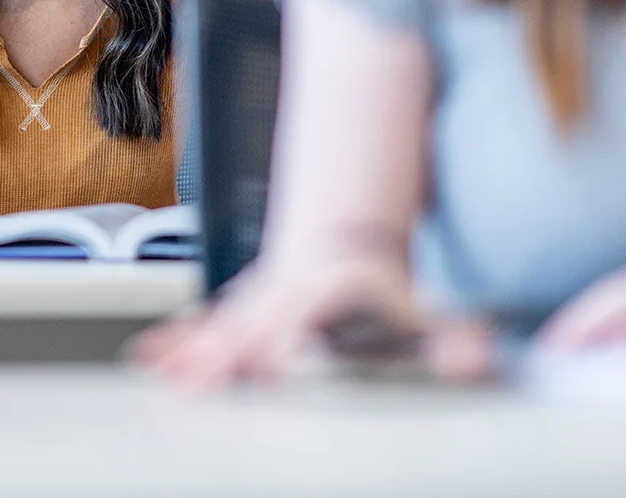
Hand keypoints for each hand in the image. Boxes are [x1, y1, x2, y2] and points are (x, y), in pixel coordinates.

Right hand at [130, 249, 481, 389]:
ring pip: (221, 325)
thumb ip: (451, 341)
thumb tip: (476, 357)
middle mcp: (287, 296)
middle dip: (225, 354)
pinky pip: (205, 326)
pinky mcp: (240, 312)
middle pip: (253, 328)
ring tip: (161, 373)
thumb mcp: (422, 316)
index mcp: (328, 295)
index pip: (306, 321)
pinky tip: (149, 359)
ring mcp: (259, 303)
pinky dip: (177, 342)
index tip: (275, 358)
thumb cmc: (381, 294)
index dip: (290, 339)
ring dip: (191, 350)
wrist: (343, 243)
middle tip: (198, 382)